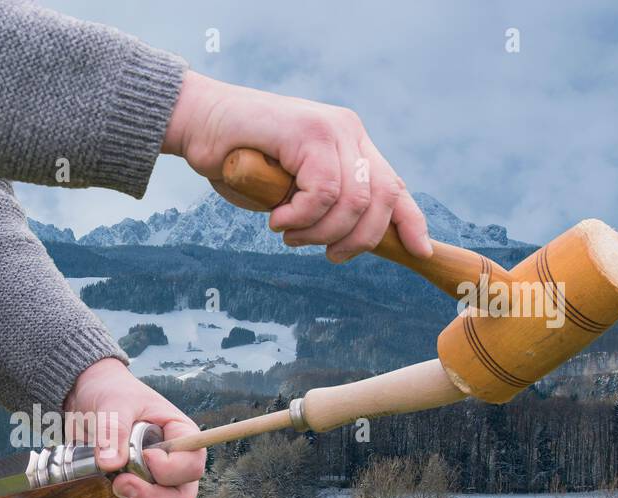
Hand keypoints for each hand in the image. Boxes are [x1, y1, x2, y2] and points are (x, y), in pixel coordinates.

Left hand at [64, 358, 204, 497]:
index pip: (191, 464)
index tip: (146, 459)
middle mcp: (174, 467)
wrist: (87, 399)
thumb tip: (111, 464)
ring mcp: (156, 487)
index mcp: (181, 437)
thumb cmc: (112, 393)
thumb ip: (114, 430)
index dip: (171, 470)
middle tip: (120, 486)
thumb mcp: (114, 404)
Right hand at [162, 70, 431, 262]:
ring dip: (320, 231)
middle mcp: (349, 132)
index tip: (418, 250)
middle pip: (382, 198)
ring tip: (290, 234)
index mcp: (351, 145)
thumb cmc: (238, 162)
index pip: (394, 185)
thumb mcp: (290, 192)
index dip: (410, 221)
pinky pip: (324, 191)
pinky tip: (278, 219)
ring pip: (353, 200)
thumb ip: (322, 206)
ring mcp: (332, 129)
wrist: (199, 124)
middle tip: (325, 253)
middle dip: (357, 239)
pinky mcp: (310, 132)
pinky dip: (301, 216)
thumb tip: (353, 239)